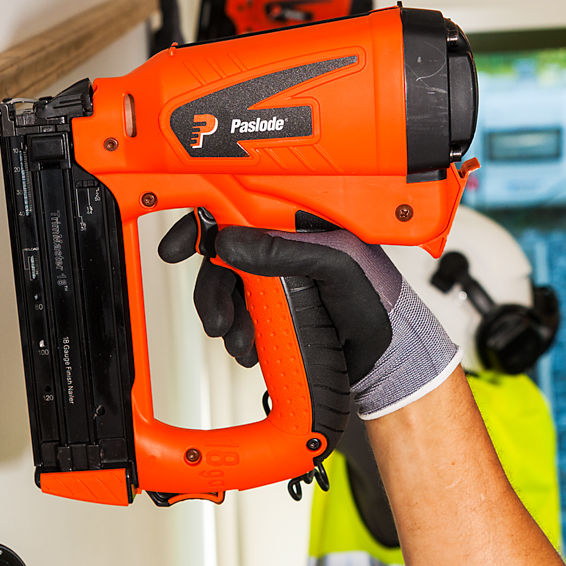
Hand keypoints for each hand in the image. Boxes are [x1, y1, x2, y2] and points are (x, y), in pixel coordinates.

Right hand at [158, 216, 461, 418]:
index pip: (239, 205)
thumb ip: (285, 252)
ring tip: (243, 344)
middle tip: (219, 320)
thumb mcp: (335, 272)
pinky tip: (253, 348)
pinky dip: (237, 334)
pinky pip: (239, 314)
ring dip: (225, 319)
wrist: (388, 360)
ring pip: (227, 288)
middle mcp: (285, 244)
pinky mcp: (275, 306)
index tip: (177, 246)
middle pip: (222, 254)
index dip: (203, 223)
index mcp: (300, 220)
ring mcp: (278, 277)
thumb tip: (231, 241)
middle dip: (213, 291)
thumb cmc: (378, 307)